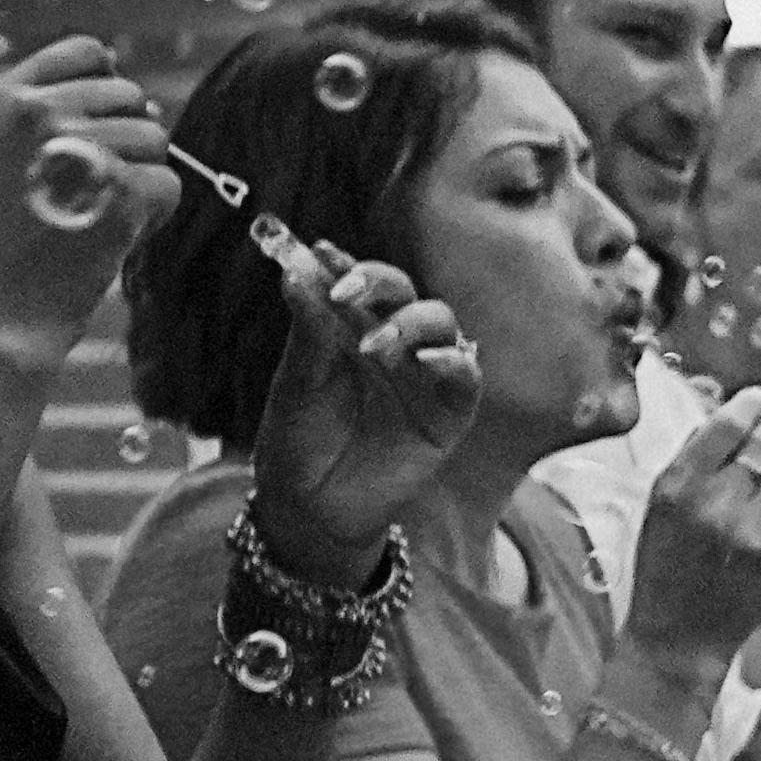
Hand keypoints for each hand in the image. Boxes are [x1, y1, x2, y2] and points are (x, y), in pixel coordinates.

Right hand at [0, 37, 173, 375]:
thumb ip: (34, 117)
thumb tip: (121, 86)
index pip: (85, 52)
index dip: (108, 84)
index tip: (106, 120)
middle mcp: (38, 112)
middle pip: (129, 96)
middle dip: (126, 139)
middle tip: (95, 190)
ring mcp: (79, 148)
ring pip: (154, 137)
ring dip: (140, 176)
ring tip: (97, 215)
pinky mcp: (119, 190)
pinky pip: (169, 184)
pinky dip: (155, 213)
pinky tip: (116, 236)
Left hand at [242, 247, 488, 571]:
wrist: (310, 507)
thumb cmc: (298, 441)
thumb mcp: (295, 383)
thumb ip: (307, 331)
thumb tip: (296, 272)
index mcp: (350, 329)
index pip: (358, 283)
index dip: (345, 265)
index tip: (320, 253)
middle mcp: (391, 343)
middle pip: (403, 293)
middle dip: (378, 283)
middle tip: (346, 293)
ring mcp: (422, 376)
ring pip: (440, 324)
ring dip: (411, 323)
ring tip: (376, 346)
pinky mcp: (448, 413)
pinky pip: (465, 377)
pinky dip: (453, 362)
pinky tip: (427, 361)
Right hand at [623, 395, 760, 675]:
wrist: (677, 641)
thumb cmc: (664, 570)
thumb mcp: (659, 509)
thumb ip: (691, 463)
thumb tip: (728, 418)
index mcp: (676, 485)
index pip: (726, 425)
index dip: (748, 407)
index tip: (758, 400)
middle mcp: (713, 501)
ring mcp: (751, 526)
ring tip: (750, 502)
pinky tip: (756, 535)